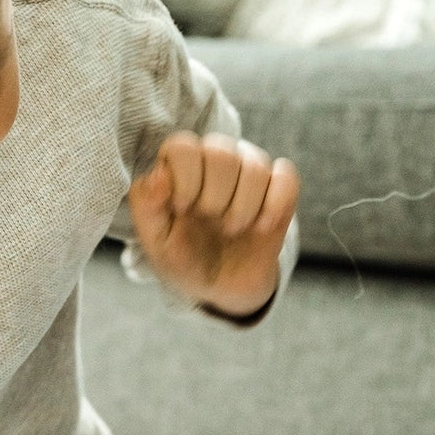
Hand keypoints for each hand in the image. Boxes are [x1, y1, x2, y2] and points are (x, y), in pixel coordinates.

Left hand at [128, 132, 299, 315]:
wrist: (222, 289)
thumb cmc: (185, 260)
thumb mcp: (157, 243)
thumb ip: (147, 206)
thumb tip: (159, 174)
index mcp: (181, 167)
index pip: (182, 145)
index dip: (185, 178)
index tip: (182, 210)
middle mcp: (215, 160)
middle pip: (221, 151)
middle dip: (214, 197)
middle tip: (211, 222)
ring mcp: (249, 171)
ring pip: (254, 165)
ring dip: (242, 208)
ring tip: (232, 230)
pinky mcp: (280, 188)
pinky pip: (286, 178)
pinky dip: (274, 206)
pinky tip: (260, 228)